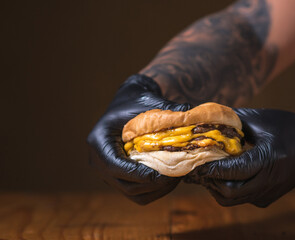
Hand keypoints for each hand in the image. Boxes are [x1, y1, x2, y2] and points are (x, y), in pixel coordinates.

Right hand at [87, 74, 190, 204]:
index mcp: (99, 141)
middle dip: (152, 184)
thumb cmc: (136, 101)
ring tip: (175, 178)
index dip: (139, 174)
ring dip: (155, 190)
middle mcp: (98, 160)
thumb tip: (189, 115)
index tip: (163, 173)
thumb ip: (166, 109)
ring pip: (132, 193)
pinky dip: (153, 190)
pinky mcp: (118, 177)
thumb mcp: (148, 101)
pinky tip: (169, 179)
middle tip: (176, 176)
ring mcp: (107, 172)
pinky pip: (135, 192)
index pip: (115, 166)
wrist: (127, 103)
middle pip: (125, 185)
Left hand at [185, 108, 294, 206]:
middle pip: (229, 192)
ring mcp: (268, 193)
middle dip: (209, 182)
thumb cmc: (289, 128)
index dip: (210, 169)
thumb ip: (234, 121)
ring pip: (232, 200)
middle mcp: (269, 181)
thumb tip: (207, 118)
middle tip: (196, 169)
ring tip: (205, 173)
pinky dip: (226, 189)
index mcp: (269, 159)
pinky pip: (240, 199)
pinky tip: (221, 175)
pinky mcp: (267, 198)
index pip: (233, 171)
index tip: (194, 164)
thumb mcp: (262, 120)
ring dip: (215, 188)